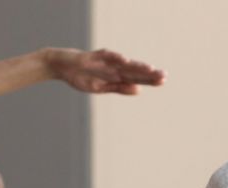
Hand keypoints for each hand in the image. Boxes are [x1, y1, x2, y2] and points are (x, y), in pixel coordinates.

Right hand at [44, 48, 164, 94]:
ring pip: (124, 64)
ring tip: (150, 69)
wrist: (62, 66)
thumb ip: (119, 88)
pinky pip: (107, 56)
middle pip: (134, 71)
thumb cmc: (82, 76)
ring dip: (136, 66)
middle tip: (164, 76)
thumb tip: (138, 91)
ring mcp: (105, 61)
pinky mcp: (94, 56)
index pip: (136, 78)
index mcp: (116, 76)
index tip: (163, 82)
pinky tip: (126, 60)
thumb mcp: (101, 88)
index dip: (149, 80)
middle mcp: (114, 67)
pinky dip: (116, 58)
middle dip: (148, 74)